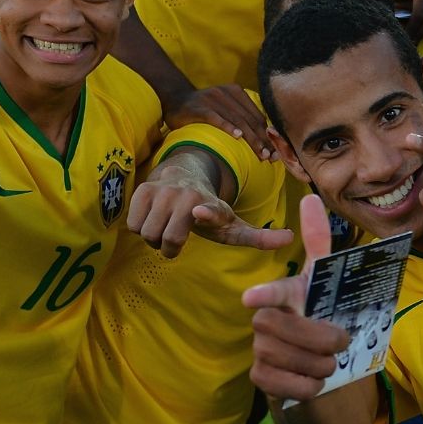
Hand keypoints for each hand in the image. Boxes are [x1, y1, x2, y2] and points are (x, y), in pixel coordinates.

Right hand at [127, 149, 291, 257]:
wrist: (183, 176)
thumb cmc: (209, 210)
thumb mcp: (233, 225)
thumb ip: (258, 237)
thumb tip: (290, 238)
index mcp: (212, 205)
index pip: (209, 211)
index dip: (206, 213)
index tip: (198, 212)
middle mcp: (187, 195)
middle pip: (168, 240)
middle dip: (169, 247)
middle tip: (176, 239)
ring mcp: (164, 191)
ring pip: (147, 234)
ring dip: (153, 238)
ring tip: (165, 227)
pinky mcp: (143, 189)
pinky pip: (132, 224)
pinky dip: (139, 227)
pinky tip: (152, 219)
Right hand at [164, 85, 273, 161]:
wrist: (175, 99)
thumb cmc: (205, 109)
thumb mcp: (226, 108)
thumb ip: (243, 117)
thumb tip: (266, 138)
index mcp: (237, 92)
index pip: (256, 116)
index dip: (267, 135)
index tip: (276, 152)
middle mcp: (226, 93)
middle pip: (249, 119)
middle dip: (262, 140)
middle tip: (270, 157)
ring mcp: (212, 99)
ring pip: (237, 120)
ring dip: (250, 138)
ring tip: (260, 153)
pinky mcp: (198, 107)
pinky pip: (215, 118)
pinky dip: (227, 126)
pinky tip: (237, 136)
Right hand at [244, 195, 350, 401]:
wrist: (321, 363)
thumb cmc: (322, 315)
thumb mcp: (326, 282)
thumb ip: (320, 243)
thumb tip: (311, 198)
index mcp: (286, 295)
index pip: (273, 293)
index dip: (265, 295)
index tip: (252, 298)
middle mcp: (265, 320)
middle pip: (286, 330)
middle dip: (320, 339)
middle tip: (341, 342)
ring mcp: (260, 349)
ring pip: (288, 359)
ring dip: (320, 364)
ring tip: (331, 362)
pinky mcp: (261, 377)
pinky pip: (285, 385)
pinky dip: (307, 386)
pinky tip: (314, 381)